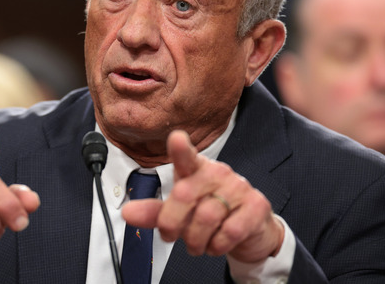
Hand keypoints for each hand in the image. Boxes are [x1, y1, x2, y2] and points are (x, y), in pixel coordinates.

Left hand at [122, 130, 282, 262]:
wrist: (249, 231)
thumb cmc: (209, 213)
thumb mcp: (178, 212)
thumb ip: (153, 212)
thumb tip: (127, 213)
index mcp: (195, 169)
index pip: (186, 156)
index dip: (180, 148)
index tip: (176, 138)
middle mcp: (217, 173)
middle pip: (184, 195)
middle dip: (172, 223)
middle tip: (171, 235)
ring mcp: (239, 187)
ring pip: (206, 218)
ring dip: (196, 240)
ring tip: (198, 242)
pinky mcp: (256, 206)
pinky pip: (229, 232)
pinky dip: (218, 246)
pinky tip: (218, 242)